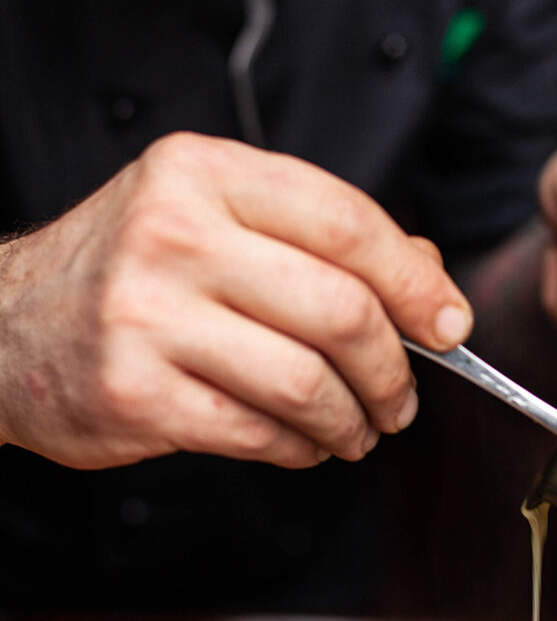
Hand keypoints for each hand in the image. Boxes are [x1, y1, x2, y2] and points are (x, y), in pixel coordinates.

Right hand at [0, 132, 472, 468]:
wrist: (5, 325)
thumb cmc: (135, 269)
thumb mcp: (221, 218)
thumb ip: (326, 239)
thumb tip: (430, 279)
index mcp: (208, 174)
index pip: (348, 223)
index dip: (416, 283)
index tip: (449, 325)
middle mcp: (174, 233)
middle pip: (341, 310)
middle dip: (394, 369)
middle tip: (402, 397)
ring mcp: (145, 314)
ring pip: (306, 382)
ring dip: (354, 419)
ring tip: (359, 427)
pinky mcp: (132, 391)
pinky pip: (257, 432)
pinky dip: (301, 447)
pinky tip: (305, 442)